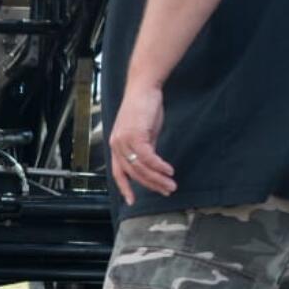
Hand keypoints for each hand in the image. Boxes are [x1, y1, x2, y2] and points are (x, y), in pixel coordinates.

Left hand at [108, 82, 176, 204]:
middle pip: (133, 173)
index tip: (131, 201)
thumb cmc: (144, 108)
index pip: (118, 173)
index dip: (125, 188)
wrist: (144, 87)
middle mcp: (117, 145)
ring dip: (157, 178)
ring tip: (171, 185)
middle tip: (166, 192)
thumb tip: (151, 165)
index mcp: (116, 146)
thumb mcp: (144, 133)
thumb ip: (145, 149)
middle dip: (151, 185)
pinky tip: (168, 171)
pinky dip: (158, 166)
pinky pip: (147, 157)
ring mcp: (124, 141)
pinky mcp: (135, 135)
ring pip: (141, 168)